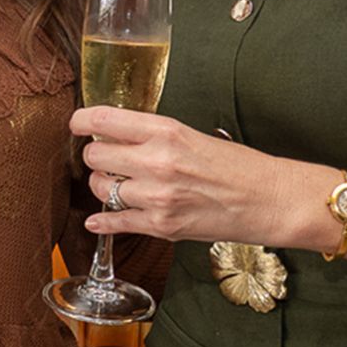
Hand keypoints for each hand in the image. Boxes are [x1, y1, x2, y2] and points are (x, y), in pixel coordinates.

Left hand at [73, 106, 301, 244]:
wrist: (268, 199)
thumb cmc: (236, 165)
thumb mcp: (190, 135)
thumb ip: (150, 135)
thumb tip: (112, 135)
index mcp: (166, 131)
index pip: (104, 120)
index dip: (82, 121)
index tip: (78, 124)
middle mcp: (157, 162)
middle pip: (94, 156)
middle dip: (95, 156)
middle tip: (106, 158)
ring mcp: (157, 196)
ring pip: (100, 188)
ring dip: (103, 186)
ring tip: (119, 184)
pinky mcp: (162, 226)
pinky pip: (115, 221)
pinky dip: (102, 220)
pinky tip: (97, 219)